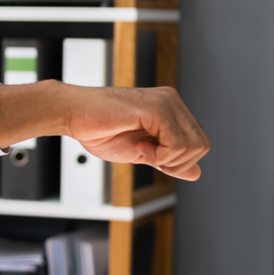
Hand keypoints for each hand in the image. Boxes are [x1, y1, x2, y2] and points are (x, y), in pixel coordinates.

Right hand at [0, 81, 208, 180]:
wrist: (72, 114)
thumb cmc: (98, 129)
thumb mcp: (141, 152)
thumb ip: (167, 160)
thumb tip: (195, 173)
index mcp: (170, 109)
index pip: (198, 142)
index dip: (178, 161)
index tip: (151, 158)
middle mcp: (172, 101)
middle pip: (202, 145)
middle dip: (176, 163)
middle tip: (148, 157)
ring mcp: (167, 102)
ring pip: (194, 145)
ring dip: (167, 159)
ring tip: (141, 150)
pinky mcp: (157, 108)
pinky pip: (177, 144)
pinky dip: (160, 156)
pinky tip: (139, 147)